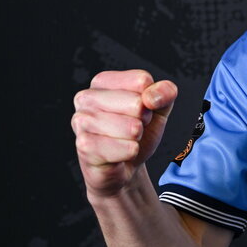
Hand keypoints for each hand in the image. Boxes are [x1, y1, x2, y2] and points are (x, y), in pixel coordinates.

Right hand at [71, 70, 177, 197]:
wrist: (124, 165)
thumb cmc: (136, 131)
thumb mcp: (158, 108)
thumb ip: (164, 92)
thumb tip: (151, 97)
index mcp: (102, 81)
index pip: (141, 81)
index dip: (151, 100)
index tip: (139, 110)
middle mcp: (86, 97)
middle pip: (137, 103)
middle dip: (143, 120)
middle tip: (132, 128)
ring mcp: (81, 121)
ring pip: (132, 127)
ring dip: (136, 138)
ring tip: (124, 140)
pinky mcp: (84, 145)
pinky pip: (126, 148)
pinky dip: (131, 152)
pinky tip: (120, 153)